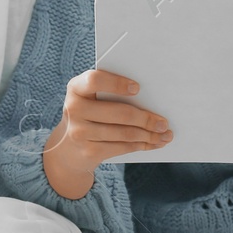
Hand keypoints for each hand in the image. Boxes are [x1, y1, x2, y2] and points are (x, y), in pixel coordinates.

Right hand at [44, 69, 172, 198]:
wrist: (67, 149)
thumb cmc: (89, 114)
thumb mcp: (90, 99)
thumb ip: (110, 93)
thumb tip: (152, 98)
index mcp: (76, 88)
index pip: (95, 80)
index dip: (117, 84)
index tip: (138, 88)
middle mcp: (74, 109)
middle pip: (119, 113)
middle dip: (146, 119)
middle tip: (164, 122)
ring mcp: (80, 132)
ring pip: (124, 133)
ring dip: (149, 135)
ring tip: (165, 134)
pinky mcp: (89, 151)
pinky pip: (122, 148)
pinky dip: (141, 145)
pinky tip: (153, 143)